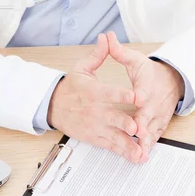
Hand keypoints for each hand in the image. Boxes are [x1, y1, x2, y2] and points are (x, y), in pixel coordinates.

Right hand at [48, 34, 141, 161]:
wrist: (53, 107)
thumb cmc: (71, 87)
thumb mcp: (82, 68)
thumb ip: (98, 55)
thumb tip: (106, 38)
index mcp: (94, 92)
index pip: (111, 92)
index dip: (124, 94)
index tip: (137, 96)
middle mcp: (96, 111)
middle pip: (114, 118)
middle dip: (126, 123)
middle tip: (139, 127)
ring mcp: (97, 126)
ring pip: (115, 136)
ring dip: (129, 144)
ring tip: (141, 151)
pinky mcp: (96, 137)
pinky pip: (112, 146)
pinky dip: (124, 152)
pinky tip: (136, 157)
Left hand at [107, 31, 184, 161]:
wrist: (172, 81)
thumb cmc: (149, 72)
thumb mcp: (135, 60)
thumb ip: (119, 52)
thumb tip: (106, 37)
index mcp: (146, 86)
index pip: (144, 90)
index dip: (140, 94)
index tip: (137, 98)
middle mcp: (153, 103)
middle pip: (148, 114)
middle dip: (143, 124)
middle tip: (137, 131)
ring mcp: (156, 116)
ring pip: (151, 130)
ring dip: (145, 141)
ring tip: (139, 153)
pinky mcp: (157, 126)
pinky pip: (152, 138)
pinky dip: (147, 147)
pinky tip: (140, 158)